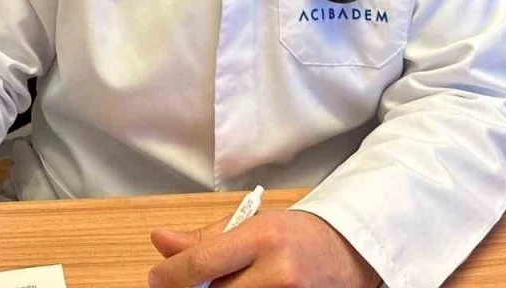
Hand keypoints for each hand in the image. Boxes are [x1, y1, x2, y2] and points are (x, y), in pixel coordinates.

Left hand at [147, 208, 379, 286]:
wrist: (347, 251)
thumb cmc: (295, 235)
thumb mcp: (251, 224)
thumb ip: (204, 238)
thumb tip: (160, 241)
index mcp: (263, 237)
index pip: (201, 262)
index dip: (170, 275)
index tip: (157, 278)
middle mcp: (278, 271)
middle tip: (186, 287)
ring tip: (223, 287)